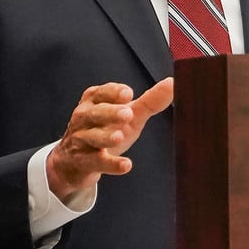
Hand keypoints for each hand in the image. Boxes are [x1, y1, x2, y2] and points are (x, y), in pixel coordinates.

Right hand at [45, 78, 174, 201]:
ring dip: (105, 137)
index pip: (101, 93)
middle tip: (127, 114)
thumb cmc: (105, 130)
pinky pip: (96, 162)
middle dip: (110, 113)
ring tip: (119, 137)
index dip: (114, 92)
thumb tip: (172, 84)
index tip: (128, 94)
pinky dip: (110, 164)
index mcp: (94, 101)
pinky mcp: (83, 162)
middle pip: (95, 113)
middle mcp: (84, 118)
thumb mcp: (128, 115)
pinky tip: (125, 165)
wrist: (75, 160)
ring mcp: (81, 140)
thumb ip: (149, 101)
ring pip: (91, 137)